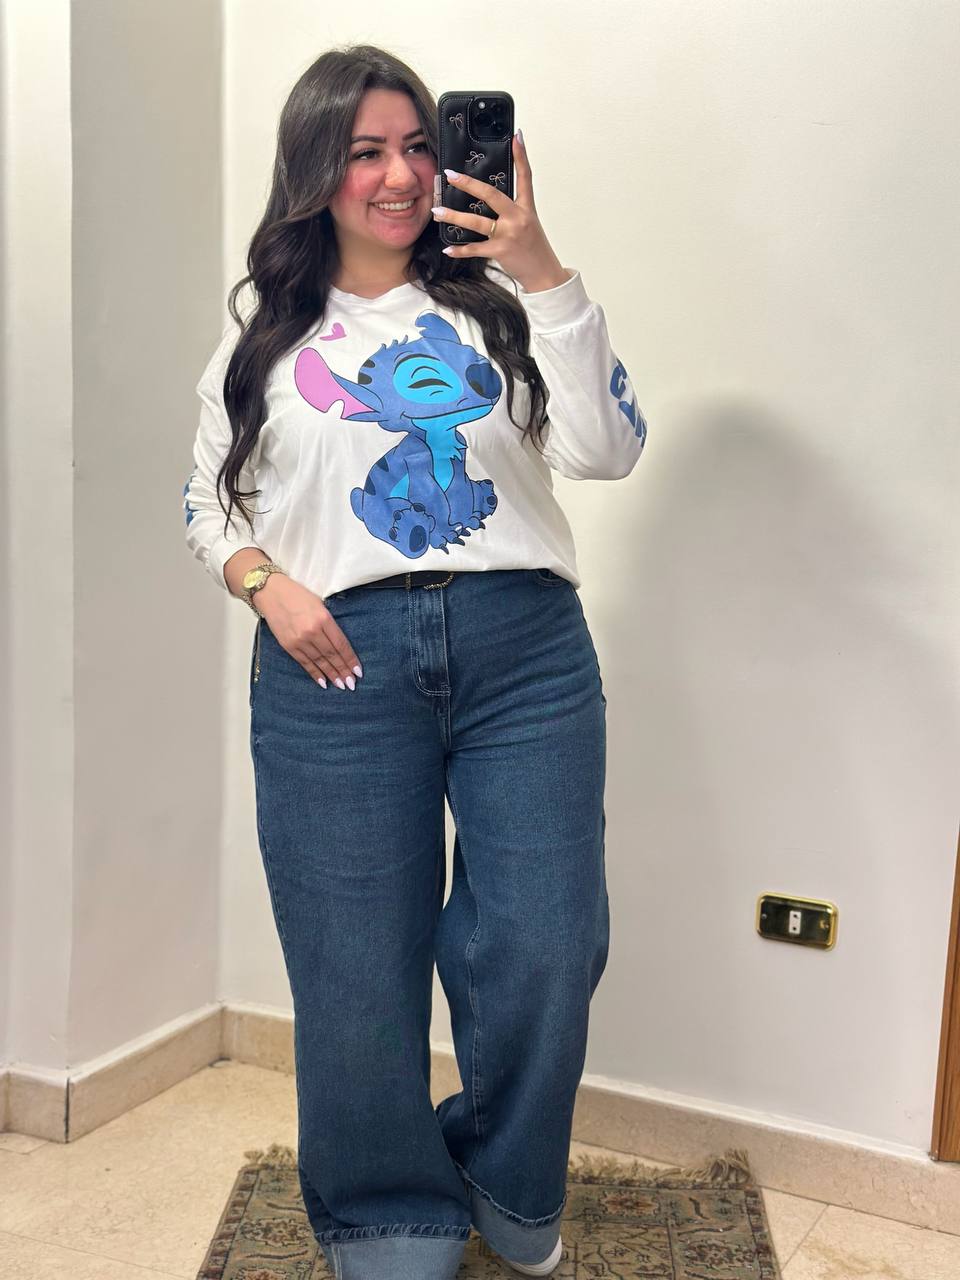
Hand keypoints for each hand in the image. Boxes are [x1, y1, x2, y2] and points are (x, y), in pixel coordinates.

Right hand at [255, 575, 361, 690]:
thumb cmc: (297, 595)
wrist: (270, 592)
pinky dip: (314, 673)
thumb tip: (339, 644)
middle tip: (352, 684)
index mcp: (323, 619)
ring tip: (341, 685)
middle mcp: (312, 631)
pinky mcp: (288, 645)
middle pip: (332, 655)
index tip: (358, 671)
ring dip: (331, 675)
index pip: (341, 644)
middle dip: (343, 671)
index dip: (350, 659)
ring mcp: (299, 640)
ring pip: (319, 661)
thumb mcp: (319, 604)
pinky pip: (304, 663)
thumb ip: (329, 623)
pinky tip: (323, 682)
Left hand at [434, 132, 567, 290]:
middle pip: (491, 195)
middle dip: (468, 184)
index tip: (516, 136)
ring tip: (437, 212)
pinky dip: (460, 250)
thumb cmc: (534, 249)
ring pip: (477, 221)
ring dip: (454, 216)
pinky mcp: (501, 251)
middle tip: (450, 175)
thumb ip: (512, 211)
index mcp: (526, 208)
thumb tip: (489, 201)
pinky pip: (475, 249)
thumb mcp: (528, 224)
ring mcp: (509, 234)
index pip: (525, 177)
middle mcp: (518, 217)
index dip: (521, 156)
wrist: (544, 275)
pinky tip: (448, 249)